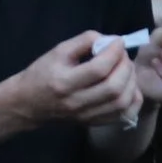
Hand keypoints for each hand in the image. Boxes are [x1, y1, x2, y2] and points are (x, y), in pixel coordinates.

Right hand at [13, 30, 144, 126]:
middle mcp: (76, 102)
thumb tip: (108, 40)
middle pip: (113, 87)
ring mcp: (87, 115)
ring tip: (126, 69)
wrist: (28, 103)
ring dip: (131, 81)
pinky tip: (129, 87)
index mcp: (63, 81)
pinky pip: (123, 114)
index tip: (118, 41)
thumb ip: (82, 42)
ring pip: (122, 102)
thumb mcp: (56, 52)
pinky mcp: (94, 122)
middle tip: (122, 55)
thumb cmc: (40, 74)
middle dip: (125, 66)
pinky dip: (133, 99)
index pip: (98, 69)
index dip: (113, 52)